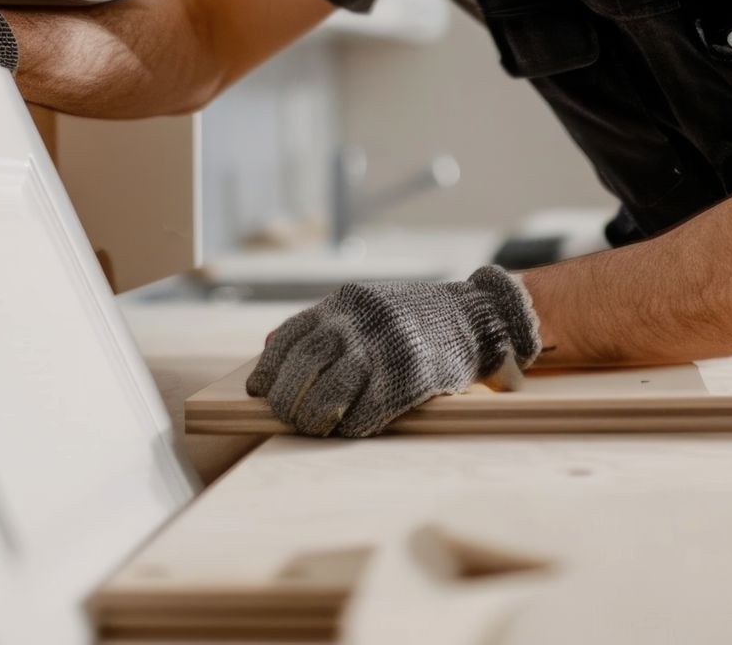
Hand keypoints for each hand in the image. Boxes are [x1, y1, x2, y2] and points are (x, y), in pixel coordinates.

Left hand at [245, 265, 539, 436]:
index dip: (269, 368)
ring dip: (313, 419)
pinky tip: (348, 429)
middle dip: (287, 398)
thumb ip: (320, 324)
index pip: (291, 336)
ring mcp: (385, 348)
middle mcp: (360, 321)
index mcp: (345, 302)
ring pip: (330, 394)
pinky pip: (367, 412)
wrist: (471, 318)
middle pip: (305, 366)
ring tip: (312, 428)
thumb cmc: (408, 319)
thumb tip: (265, 348)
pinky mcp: (409, 377)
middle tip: (284, 416)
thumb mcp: (364, 307)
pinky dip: (351, 427)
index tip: (259, 390)